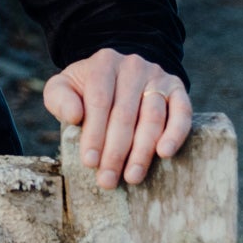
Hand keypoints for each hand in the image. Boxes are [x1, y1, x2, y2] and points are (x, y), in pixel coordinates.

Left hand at [44, 49, 191, 189]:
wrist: (119, 75)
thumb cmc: (86, 89)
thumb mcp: (64, 87)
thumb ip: (60, 98)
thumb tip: (74, 116)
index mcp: (104, 63)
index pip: (100, 101)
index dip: (94, 133)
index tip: (89, 162)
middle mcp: (133, 66)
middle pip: (125, 113)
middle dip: (115, 151)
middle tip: (108, 180)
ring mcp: (158, 77)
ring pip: (152, 116)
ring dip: (142, 151)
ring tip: (132, 176)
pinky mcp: (177, 89)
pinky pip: (182, 112)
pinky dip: (175, 133)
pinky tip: (164, 153)